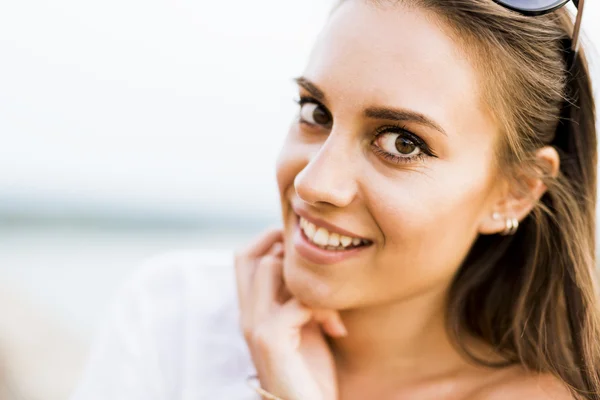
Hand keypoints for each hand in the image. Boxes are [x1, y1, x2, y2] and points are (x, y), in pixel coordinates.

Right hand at [235, 228, 346, 399]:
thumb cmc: (310, 373)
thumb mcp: (304, 326)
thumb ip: (299, 298)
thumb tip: (312, 267)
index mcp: (251, 311)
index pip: (244, 256)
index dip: (270, 240)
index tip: (305, 255)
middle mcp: (246, 315)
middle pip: (247, 254)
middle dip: (284, 248)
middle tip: (317, 268)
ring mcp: (254, 326)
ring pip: (270, 266)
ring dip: (307, 279)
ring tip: (329, 309)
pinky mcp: (270, 339)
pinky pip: (298, 300)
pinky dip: (324, 309)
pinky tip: (336, 331)